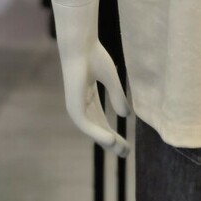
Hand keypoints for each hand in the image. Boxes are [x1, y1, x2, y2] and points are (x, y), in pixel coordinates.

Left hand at [61, 40, 131, 156]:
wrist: (80, 47)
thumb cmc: (94, 57)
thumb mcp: (111, 79)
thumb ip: (117, 96)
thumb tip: (126, 116)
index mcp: (88, 96)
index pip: (101, 121)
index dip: (113, 133)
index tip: (126, 145)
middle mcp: (81, 104)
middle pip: (98, 128)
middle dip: (111, 141)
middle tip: (126, 154)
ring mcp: (76, 107)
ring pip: (93, 130)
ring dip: (106, 141)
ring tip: (121, 151)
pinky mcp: (74, 107)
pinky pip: (87, 125)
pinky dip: (98, 134)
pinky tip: (110, 140)